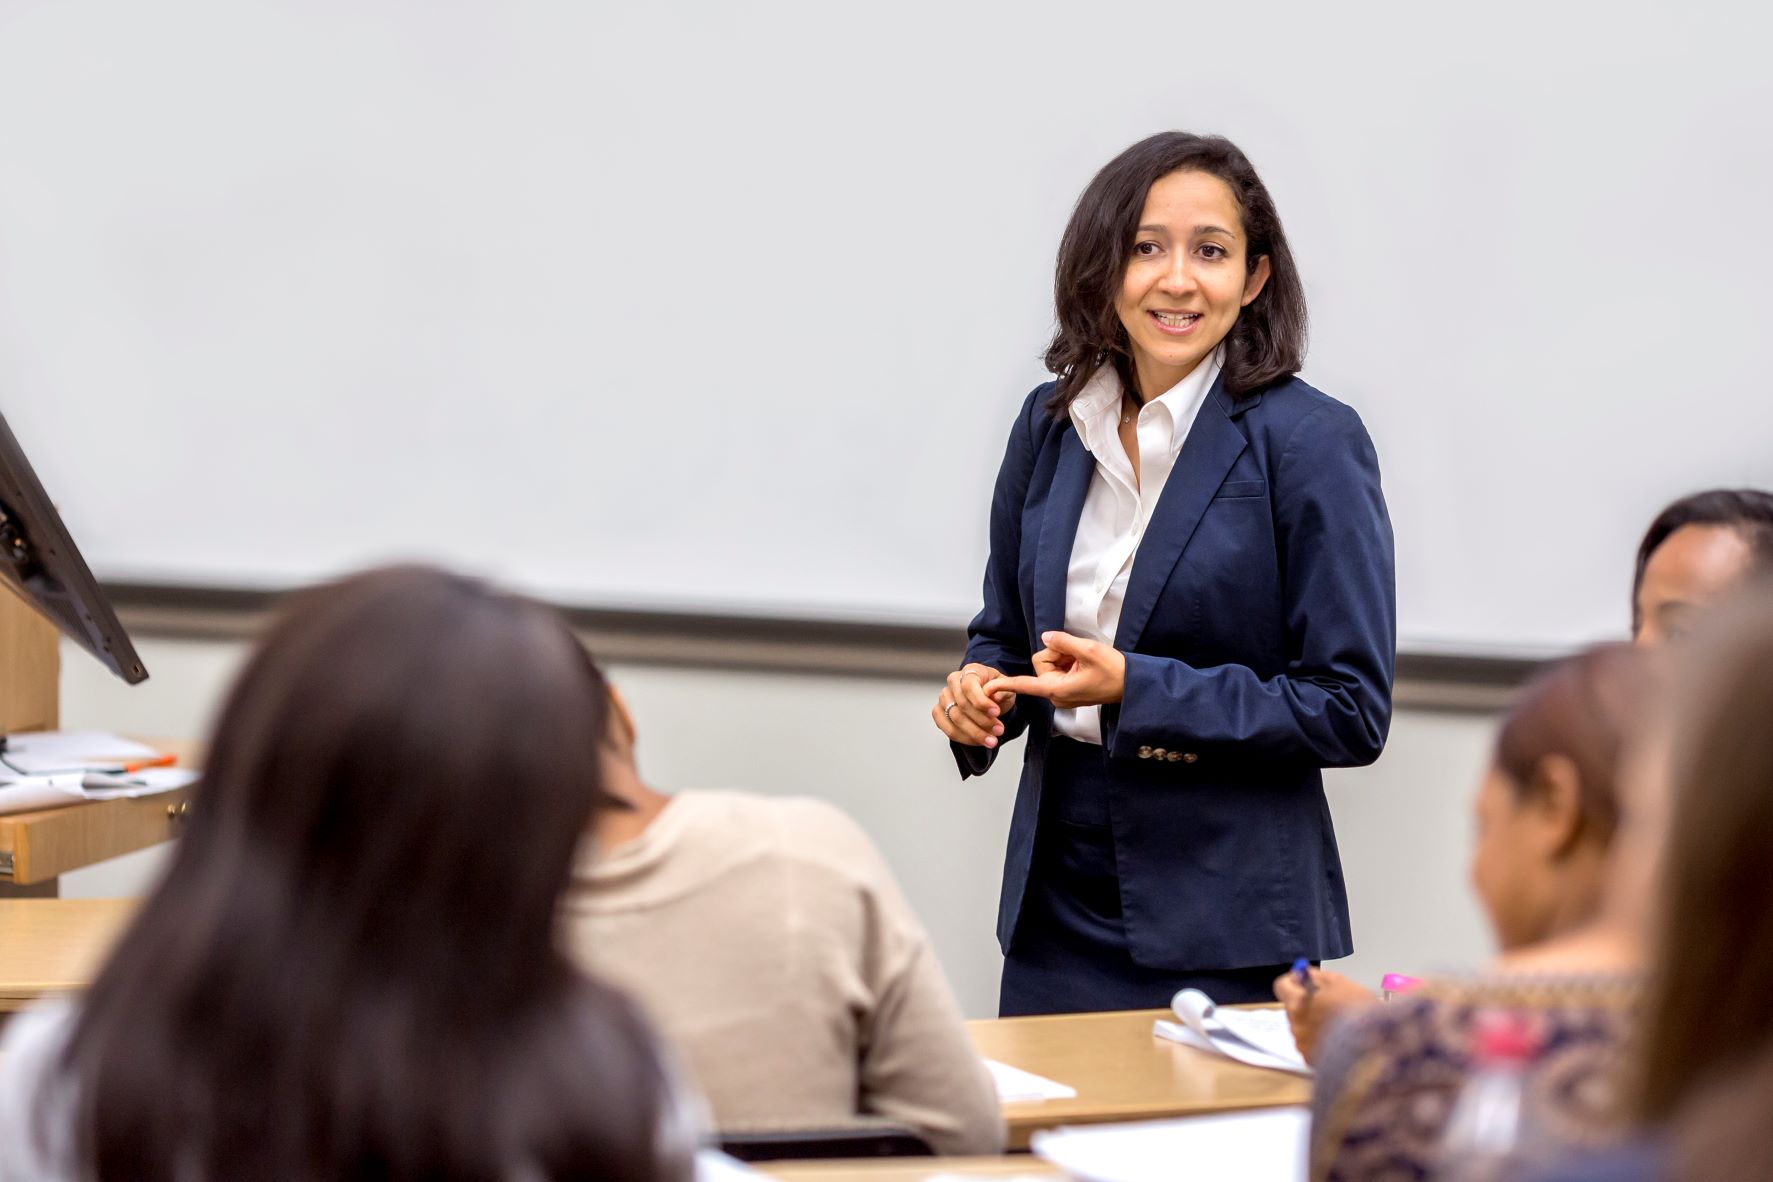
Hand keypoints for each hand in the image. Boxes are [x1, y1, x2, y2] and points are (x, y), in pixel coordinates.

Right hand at [933, 663, 1015, 747]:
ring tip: (991, 740)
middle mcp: (953, 682)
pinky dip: (965, 738)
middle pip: (962, 705)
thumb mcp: (1006, 688)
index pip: (969, 686)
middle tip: (999, 730)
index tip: (996, 712)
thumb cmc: (997, 691)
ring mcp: (944, 698)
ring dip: (975, 733)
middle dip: (982, 721)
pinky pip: (948, 729)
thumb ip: (1002, 691)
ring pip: (955, 719)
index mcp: (970, 671)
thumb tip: (994, 697)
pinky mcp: (939, 712)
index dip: (981, 702)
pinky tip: (978, 742)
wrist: (990, 698)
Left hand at [981, 631, 1125, 709]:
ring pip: (1051, 663)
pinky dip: (1070, 661)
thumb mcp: (1089, 650)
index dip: (1005, 684)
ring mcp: (1062, 692)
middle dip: (1057, 652)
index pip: (1025, 684)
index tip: (987, 688)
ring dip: (1065, 656)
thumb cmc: (1114, 672)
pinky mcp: (1068, 688)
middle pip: (1041, 662)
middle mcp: (1056, 693)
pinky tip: (1085, 663)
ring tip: (1085, 660)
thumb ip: (1064, 642)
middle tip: (1079, 654)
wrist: (1132, 685)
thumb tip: (1046, 636)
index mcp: (1057, 689)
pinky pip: (1059, 668)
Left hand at [1271, 968, 1377, 1065]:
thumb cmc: (1356, 1010)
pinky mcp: (1313, 1062)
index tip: (1308, 981)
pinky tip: (1341, 1041)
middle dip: (1308, 1004)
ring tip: (1341, 1025)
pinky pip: (1313, 1046)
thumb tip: (1301, 975)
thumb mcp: (1339, 983)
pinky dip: (1323, 1042)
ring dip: (1315, 1024)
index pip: (1281, 986)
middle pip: (1294, 1008)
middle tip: (1332, 1004)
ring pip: (1303, 1028)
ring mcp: (1302, 1046)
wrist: (1373, 1049)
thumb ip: (1315, 977)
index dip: (1294, 981)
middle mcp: (1294, 1026)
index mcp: (1296, 1004)